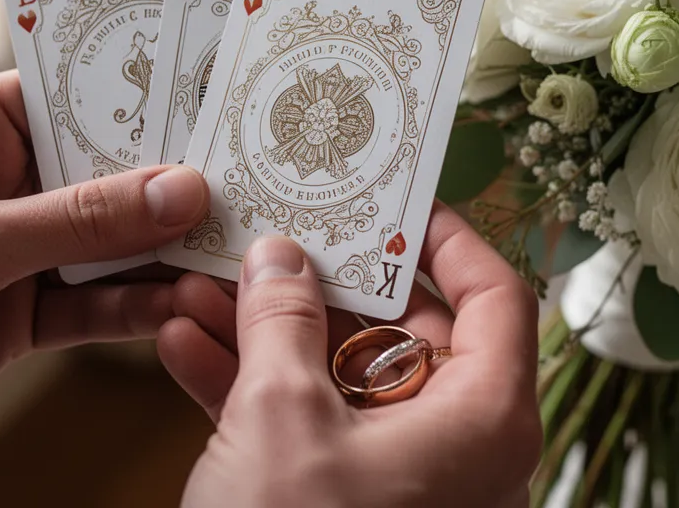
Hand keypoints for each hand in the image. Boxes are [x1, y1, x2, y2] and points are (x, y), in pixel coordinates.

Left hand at [0, 71, 208, 419]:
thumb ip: (77, 220)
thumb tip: (177, 192)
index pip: (69, 100)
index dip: (136, 104)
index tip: (204, 107)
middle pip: (101, 176)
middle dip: (166, 189)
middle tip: (237, 188)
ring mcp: (13, 250)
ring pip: (106, 245)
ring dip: (161, 254)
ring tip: (222, 255)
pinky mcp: (20, 312)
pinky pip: (91, 304)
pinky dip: (135, 308)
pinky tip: (179, 303)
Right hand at [157, 202, 541, 507]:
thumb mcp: (282, 419)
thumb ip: (279, 324)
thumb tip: (278, 259)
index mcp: (479, 416)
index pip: (494, 295)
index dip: (448, 238)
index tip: (397, 200)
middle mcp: (449, 441)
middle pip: (397, 327)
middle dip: (316, 282)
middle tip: (273, 235)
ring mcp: (393, 474)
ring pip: (335, 374)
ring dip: (263, 330)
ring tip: (203, 284)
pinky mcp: (340, 499)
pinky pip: (303, 423)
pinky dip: (247, 384)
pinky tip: (185, 345)